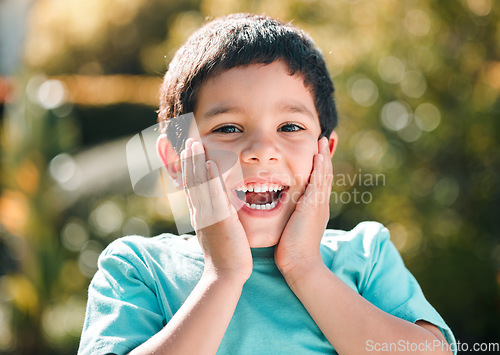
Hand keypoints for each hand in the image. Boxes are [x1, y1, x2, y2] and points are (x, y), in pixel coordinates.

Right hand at [181, 138, 252, 281]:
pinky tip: (210, 162)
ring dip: (196, 162)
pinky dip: (211, 176)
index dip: (188, 170)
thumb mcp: (215, 233)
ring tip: (194, 144)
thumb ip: (214, 219)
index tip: (187, 154)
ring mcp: (208, 214)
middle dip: (189, 160)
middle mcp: (200, 212)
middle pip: (191, 181)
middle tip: (188, 142)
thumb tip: (214, 212)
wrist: (225, 274)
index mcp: (200, 215)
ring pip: (199, 183)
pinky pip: (214, 193)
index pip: (191, 187)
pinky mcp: (220, 218)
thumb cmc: (225, 256)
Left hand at [275, 137, 332, 281]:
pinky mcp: (313, 208)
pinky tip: (317, 156)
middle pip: (325, 174)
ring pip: (323, 176)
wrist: (300, 265)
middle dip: (324, 156)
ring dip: (323, 157)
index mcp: (315, 209)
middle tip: (323, 139)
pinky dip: (319, 169)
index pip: (319, 182)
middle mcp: (320, 204)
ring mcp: (318, 205)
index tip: (316, 152)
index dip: (319, 166)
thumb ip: (291, 217)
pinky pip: (318, 183)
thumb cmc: (292, 251)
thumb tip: (284, 212)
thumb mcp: (293, 229)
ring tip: (321, 140)